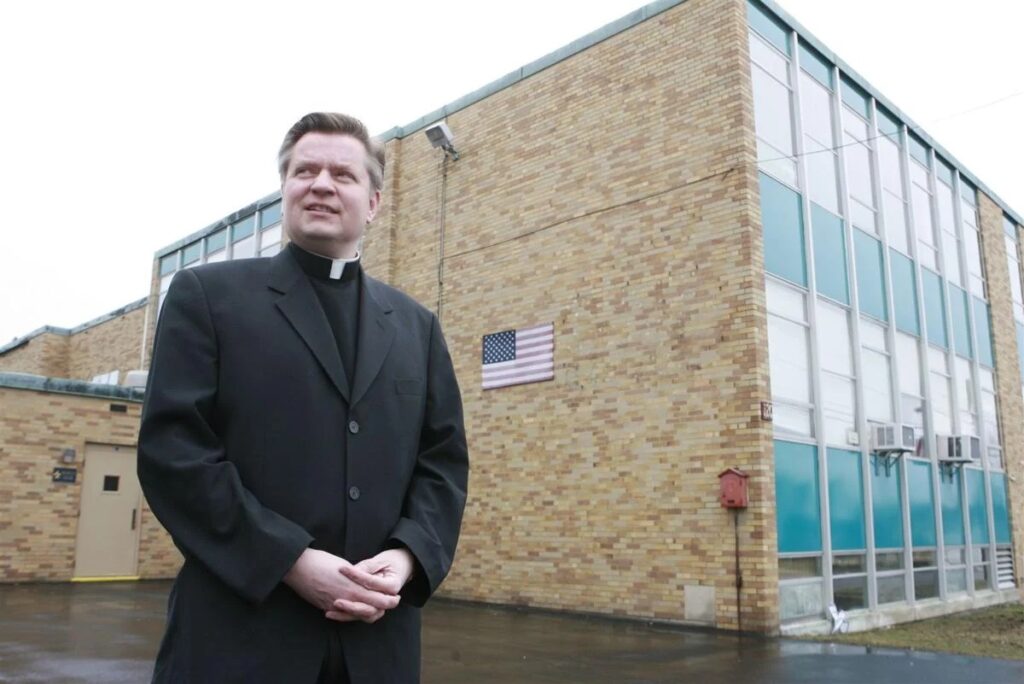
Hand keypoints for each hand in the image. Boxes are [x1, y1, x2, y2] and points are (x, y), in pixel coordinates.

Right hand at [283, 548, 399, 623]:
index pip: (380, 599)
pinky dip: (352, 614)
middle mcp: (347, 600)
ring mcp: (336, 606)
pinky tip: (355, 609)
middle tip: (391, 603)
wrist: (299, 568)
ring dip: (369, 612)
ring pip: (359, 616)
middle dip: (384, 608)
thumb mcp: (347, 566)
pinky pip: (344, 616)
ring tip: (375, 607)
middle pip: (373, 611)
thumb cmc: (322, 561)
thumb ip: (359, 577)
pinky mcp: (326, 608)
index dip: (390, 600)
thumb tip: (368, 581)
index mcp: (355, 587)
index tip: (395, 596)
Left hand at [329, 549, 414, 618]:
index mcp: (392, 585)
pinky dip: (346, 616)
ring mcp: (381, 606)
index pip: (371, 582)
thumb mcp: (380, 560)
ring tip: (330, 610)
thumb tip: (352, 571)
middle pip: (371, 608)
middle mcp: (388, 599)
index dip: (356, 575)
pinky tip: (330, 612)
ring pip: (366, 616)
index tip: (341, 569)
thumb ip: (367, 567)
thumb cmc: (390, 561)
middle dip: (352, 606)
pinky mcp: (373, 608)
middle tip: (336, 601)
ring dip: (348, 615)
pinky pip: (360, 616)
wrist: (401, 567)